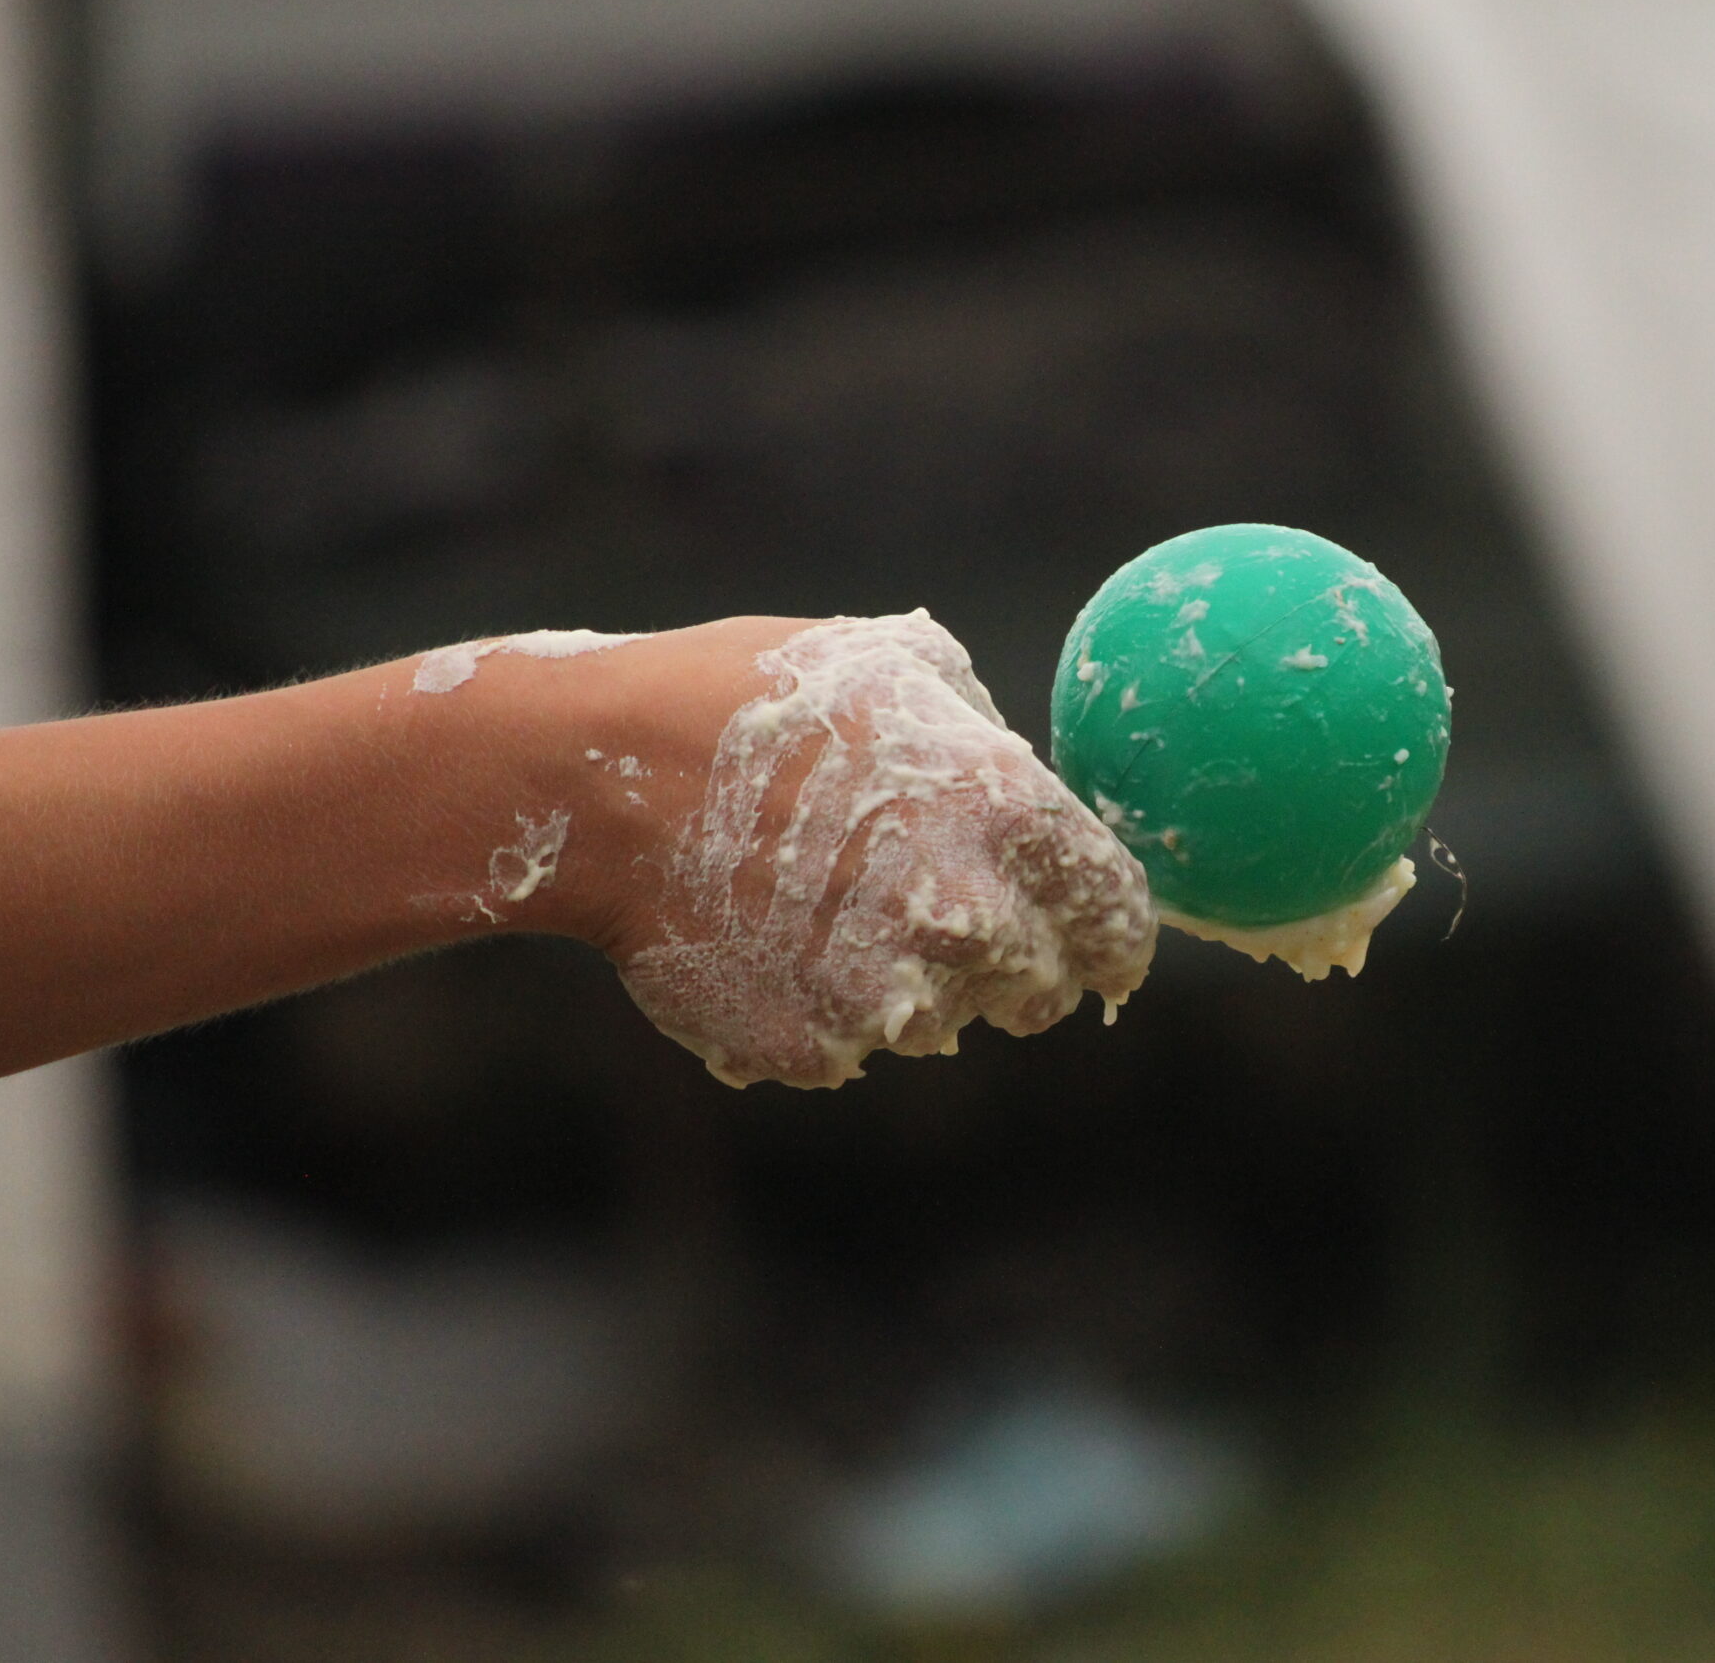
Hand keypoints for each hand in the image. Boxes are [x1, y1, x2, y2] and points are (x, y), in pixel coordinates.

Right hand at [530, 612, 1156, 1088]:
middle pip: (1040, 990)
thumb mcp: (895, 664)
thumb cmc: (747, 697)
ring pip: (942, 1023)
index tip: (1099, 944)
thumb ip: (988, 733)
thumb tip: (1035, 782)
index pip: (1119, 921)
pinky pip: (851, 1046)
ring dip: (908, 983)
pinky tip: (767, 936)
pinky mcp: (814, 1050)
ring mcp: (888, 997)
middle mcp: (966, 918)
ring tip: (823, 902)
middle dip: (1009, 962)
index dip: (1114, 937)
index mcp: (1006, 815)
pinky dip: (823, 1009)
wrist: (595, 777)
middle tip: (936, 909)